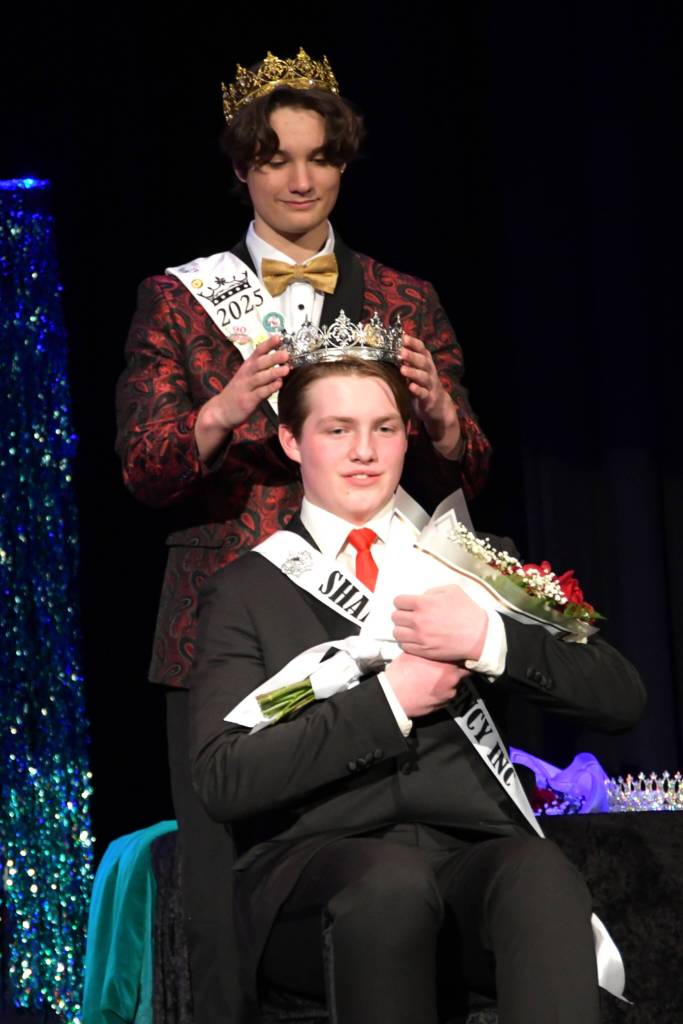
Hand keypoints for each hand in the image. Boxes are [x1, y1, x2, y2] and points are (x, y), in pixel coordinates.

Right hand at [195, 335, 288, 461]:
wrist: (220, 411)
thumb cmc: (238, 392)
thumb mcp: (247, 377)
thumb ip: (261, 370)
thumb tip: (282, 361)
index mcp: (246, 367)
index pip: (257, 352)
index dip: (268, 344)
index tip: (279, 337)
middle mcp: (245, 375)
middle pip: (259, 363)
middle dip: (273, 357)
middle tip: (286, 354)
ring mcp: (245, 388)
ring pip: (260, 377)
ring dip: (273, 372)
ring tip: (286, 369)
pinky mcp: (247, 401)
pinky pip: (259, 393)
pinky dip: (270, 388)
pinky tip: (279, 384)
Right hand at [385, 651, 469, 716]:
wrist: (394, 695)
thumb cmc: (401, 674)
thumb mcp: (413, 653)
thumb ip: (429, 650)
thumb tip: (434, 646)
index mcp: (444, 659)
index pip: (461, 654)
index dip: (458, 653)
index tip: (456, 653)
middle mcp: (451, 674)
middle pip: (463, 668)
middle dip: (456, 667)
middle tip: (445, 667)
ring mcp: (450, 689)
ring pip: (456, 682)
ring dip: (449, 680)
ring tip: (434, 679)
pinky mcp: (446, 702)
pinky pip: (449, 694)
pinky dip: (444, 691)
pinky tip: (432, 689)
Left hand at [392, 585, 487, 662]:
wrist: (479, 636)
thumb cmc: (467, 611)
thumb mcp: (451, 591)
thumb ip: (432, 591)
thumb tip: (420, 597)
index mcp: (424, 603)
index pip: (398, 601)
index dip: (402, 602)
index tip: (407, 605)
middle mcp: (418, 620)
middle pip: (395, 617)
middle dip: (401, 615)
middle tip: (410, 616)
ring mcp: (420, 637)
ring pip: (396, 633)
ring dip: (402, 629)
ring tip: (411, 629)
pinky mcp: (423, 651)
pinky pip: (404, 646)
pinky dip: (407, 642)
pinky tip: (416, 639)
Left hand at [399, 334, 461, 458]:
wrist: (438, 407)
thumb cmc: (423, 386)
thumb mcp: (416, 372)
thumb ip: (407, 361)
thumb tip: (390, 347)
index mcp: (426, 364)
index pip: (422, 349)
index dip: (413, 343)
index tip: (403, 337)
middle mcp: (430, 372)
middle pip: (423, 362)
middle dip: (412, 356)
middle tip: (401, 351)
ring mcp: (430, 386)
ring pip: (424, 377)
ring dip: (413, 372)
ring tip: (403, 369)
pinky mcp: (429, 399)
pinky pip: (424, 394)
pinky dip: (418, 390)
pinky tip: (411, 387)